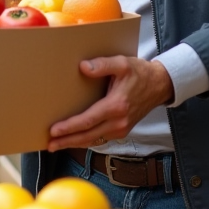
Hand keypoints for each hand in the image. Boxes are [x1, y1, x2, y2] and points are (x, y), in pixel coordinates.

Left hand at [47, 56, 173, 152]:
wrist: (159, 85)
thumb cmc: (140, 73)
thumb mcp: (122, 63)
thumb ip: (102, 64)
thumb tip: (83, 67)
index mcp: (116, 106)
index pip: (88, 120)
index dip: (70, 127)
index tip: (54, 131)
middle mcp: (119, 121)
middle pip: (88, 136)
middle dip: (67, 141)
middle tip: (49, 145)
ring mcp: (121, 129)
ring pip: (94, 140)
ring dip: (75, 143)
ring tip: (57, 145)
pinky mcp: (122, 130)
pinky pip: (100, 139)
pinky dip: (86, 141)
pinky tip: (75, 140)